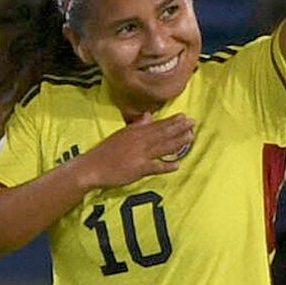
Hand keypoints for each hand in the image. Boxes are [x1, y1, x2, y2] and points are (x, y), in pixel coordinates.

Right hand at [76, 113, 194, 188]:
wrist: (92, 167)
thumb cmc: (105, 152)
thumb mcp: (120, 134)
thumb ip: (136, 126)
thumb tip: (148, 116)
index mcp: (134, 132)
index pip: (157, 125)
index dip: (172, 121)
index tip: (184, 117)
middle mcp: (139, 141)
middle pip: (163, 133)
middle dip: (179, 128)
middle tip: (193, 123)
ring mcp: (140, 154)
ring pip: (163, 147)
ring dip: (178, 142)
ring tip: (190, 138)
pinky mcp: (139, 168)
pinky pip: (156, 166)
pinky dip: (167, 166)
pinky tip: (177, 164)